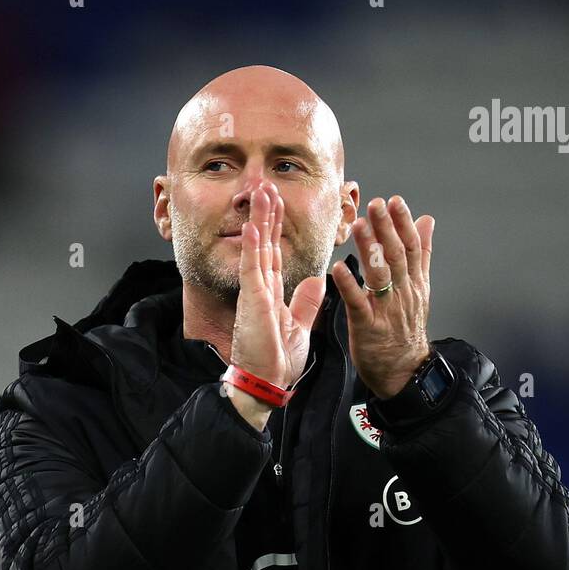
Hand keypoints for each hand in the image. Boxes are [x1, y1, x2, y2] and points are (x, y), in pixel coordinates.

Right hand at [230, 182, 326, 389]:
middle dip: (266, 214)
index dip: (276, 226)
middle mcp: (260, 289)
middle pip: (264, 244)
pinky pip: (251, 270)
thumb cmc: (277, 361)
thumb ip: (306, 302)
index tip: (277, 202)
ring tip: (260, 193)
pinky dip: (252, 248)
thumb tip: (316, 280)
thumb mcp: (299, 326)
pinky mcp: (252, 303)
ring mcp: (254, 294)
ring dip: (258, 220)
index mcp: (271, 293)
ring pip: (257, 249)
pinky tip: (254, 228)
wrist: (267, 383)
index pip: (274, 252)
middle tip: (266, 186)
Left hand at [331, 195, 433, 397]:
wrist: (406, 372)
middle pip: (396, 256)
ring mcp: (385, 310)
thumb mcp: (420, 289)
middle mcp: (402, 293)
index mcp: (413, 283)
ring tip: (359, 226)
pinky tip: (339, 268)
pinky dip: (349, 285)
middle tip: (375, 205)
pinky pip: (358, 304)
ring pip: (379, 275)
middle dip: (386, 229)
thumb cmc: (406, 330)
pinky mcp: (368, 328)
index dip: (403, 223)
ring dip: (369, 249)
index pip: (411, 247)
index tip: (395, 202)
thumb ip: (421, 254)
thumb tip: (426, 220)